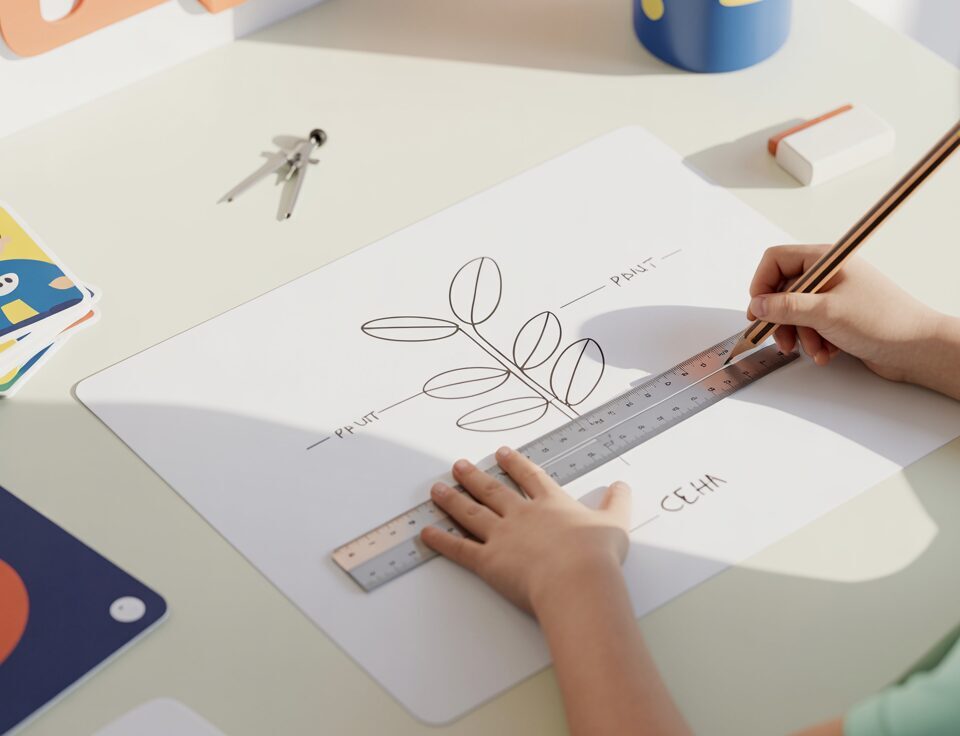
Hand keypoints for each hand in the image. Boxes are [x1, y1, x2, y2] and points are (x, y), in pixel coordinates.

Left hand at [421, 447, 630, 616]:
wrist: (578, 578)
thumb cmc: (597, 555)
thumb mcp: (616, 524)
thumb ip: (617, 503)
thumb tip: (623, 485)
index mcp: (551, 504)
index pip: (530, 478)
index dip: (515, 464)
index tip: (502, 453)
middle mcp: (522, 514)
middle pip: (493, 490)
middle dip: (474, 476)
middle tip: (458, 465)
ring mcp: (502, 535)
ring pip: (471, 512)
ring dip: (452, 500)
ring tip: (437, 488)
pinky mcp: (488, 561)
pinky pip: (459, 548)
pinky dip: (440, 540)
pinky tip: (425, 532)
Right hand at [748, 244, 941, 381]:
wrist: (918, 348)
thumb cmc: (882, 321)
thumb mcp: (826, 312)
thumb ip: (786, 307)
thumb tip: (758, 305)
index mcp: (825, 260)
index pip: (776, 260)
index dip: (762, 285)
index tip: (759, 311)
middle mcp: (828, 274)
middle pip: (782, 290)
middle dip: (780, 319)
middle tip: (780, 339)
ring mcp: (833, 295)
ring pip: (795, 312)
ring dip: (798, 335)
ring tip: (813, 349)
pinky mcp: (839, 316)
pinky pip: (811, 326)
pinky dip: (813, 341)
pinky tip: (826, 352)